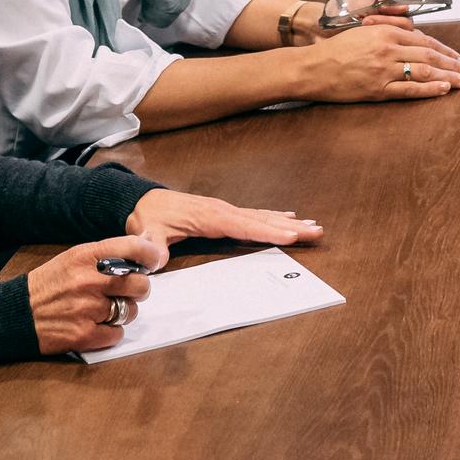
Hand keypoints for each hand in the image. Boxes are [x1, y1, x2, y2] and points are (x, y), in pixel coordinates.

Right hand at [28, 237, 165, 352]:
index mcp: (85, 256)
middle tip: (126, 291)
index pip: (133, 248)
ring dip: (122, 312)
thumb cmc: (49, 285)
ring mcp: (88, 308)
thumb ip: (106, 255)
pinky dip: (109, 332)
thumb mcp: (73, 258)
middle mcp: (89, 280)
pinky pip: (117, 333)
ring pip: (130, 311)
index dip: (151, 256)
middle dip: (138, 289)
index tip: (153, 262)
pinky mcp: (85, 334)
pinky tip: (94, 325)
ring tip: (102, 309)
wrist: (16, 313)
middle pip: (140, 284)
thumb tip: (145, 249)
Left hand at [128, 187, 322, 247]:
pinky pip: (255, 215)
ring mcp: (225, 209)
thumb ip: (151, 246)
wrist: (142, 200)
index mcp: (208, 216)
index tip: (291, 235)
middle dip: (290, 226)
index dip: (267, 231)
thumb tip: (155, 259)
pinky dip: (275, 216)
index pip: (243, 225)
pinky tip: (289, 216)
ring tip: (312, 226)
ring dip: (288, 222)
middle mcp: (221, 210)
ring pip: (262, 216)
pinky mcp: (225, 212)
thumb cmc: (147, 217)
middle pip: (261, 219)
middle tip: (316, 231)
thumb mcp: (145, 232)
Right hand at [299, 21, 459, 102]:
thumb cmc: (335, 50)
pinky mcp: (377, 89)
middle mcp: (387, 49)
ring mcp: (383, 70)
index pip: (424, 39)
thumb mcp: (363, 31)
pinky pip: (409, 89)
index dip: (445, 49)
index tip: (458, 57)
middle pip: (429, 54)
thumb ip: (388, 30)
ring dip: (448, 76)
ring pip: (424, 71)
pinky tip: (444, 89)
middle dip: (453, 63)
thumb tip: (413, 34)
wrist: (312, 67)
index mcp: (385, 32)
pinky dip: (429, 89)